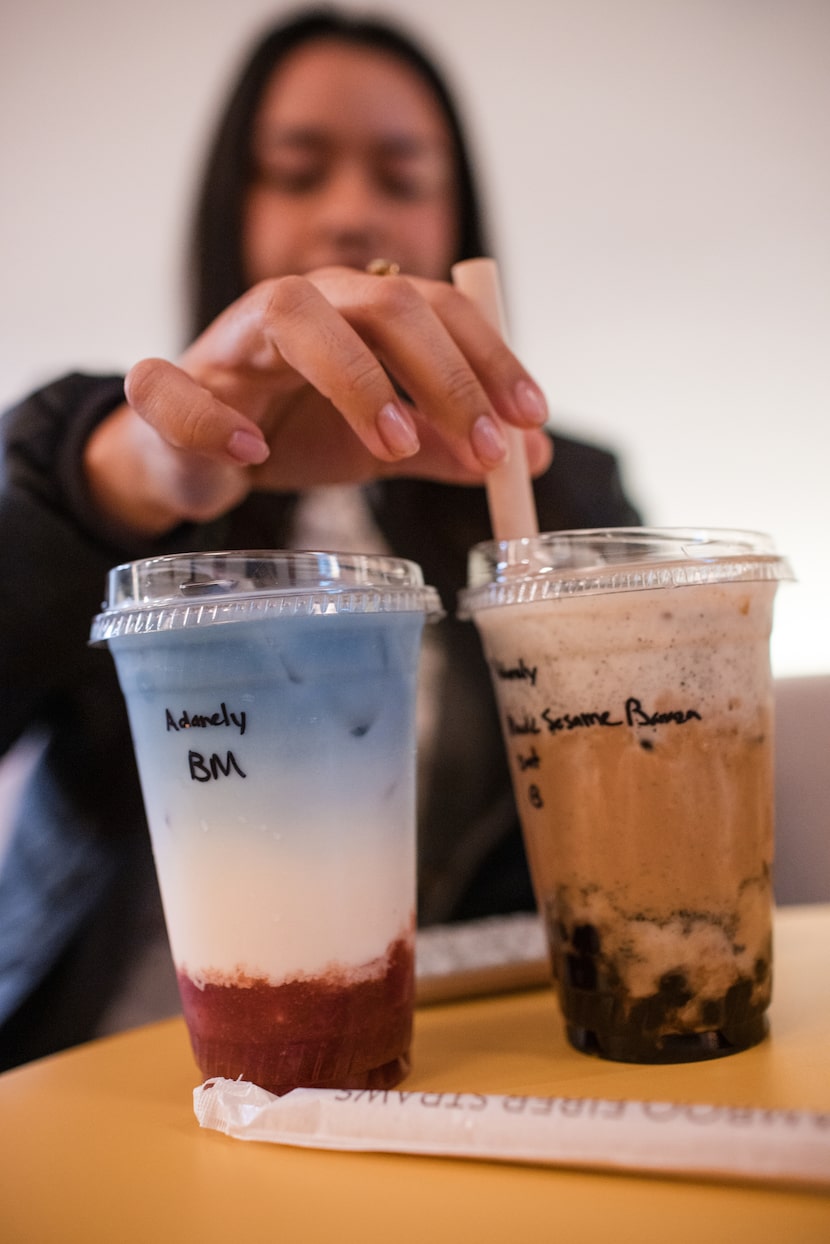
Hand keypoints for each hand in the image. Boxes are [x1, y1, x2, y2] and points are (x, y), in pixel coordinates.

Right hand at [86, 266, 551, 533]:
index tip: (530, 417)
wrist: (196, 458)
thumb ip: (448, 446)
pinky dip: (215, 418)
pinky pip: (178, 387)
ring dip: (354, 377)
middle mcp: (302, 306)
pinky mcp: (172, 387)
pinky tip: (254, 453)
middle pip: (382, 301)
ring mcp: (232, 341)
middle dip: (444, 372)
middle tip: (486, 445)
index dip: (489, 357)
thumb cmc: (294, 430)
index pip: (437, 308)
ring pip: (290, 312)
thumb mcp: (384, 442)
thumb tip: (528, 458)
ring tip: (396, 446)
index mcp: (357, 312)